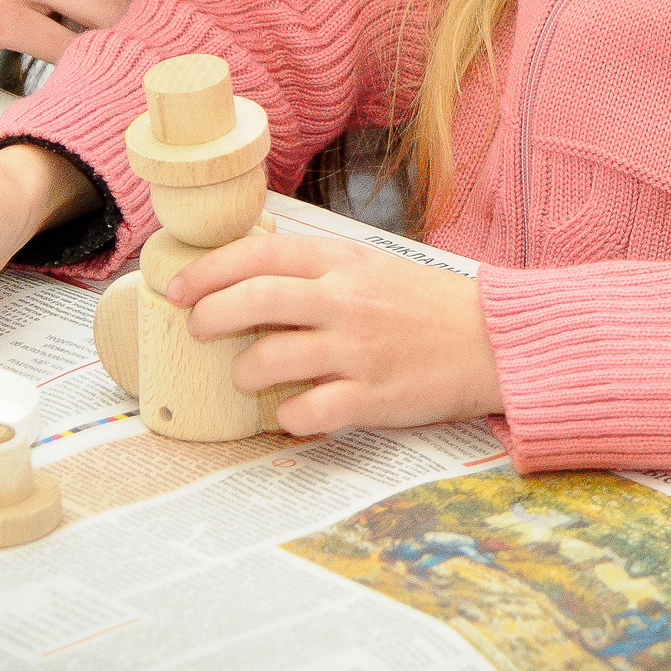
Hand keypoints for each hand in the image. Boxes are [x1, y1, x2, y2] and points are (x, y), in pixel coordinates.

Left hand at [165, 233, 502, 434]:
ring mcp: (359, 350)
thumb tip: (246, 278)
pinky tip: (291, 412)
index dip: (208, 270)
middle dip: (210, 317)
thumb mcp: (370, 266)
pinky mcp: (373, 398)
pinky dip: (287, 416)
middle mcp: (346, 301)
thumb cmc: (425, 304)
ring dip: (244, 371)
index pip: (259, 254)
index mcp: (343, 262)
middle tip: (198, 330)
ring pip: (271, 358)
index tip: (178, 289)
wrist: (492, 341)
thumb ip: (315, 270)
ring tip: (247, 376)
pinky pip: (308, 411)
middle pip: (254, 300)